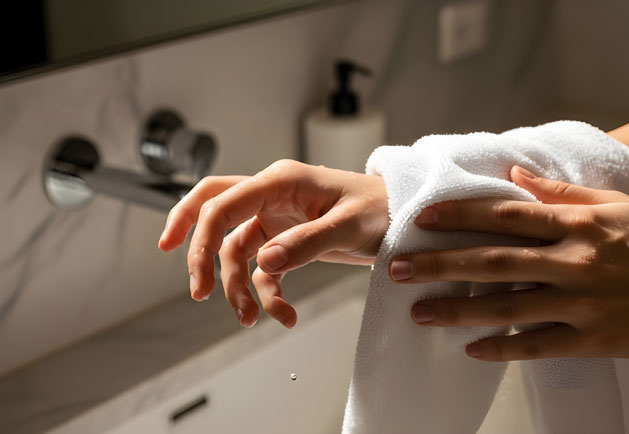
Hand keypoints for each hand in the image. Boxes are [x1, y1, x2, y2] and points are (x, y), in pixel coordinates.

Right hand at [158, 160, 388, 327]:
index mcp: (281, 181)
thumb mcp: (349, 226)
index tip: (171, 250)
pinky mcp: (286, 241)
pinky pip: (264, 270)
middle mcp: (272, 196)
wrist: (403, 218)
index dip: (191, 222)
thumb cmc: (381, 209)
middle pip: (216, 216)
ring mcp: (276, 219)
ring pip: (238, 252)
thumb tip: (265, 261)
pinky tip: (284, 315)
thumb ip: (307, 242)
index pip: (225, 199)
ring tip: (251, 320)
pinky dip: (268, 294)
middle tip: (199, 292)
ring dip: (240, 288)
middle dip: (201, 254)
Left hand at [390, 166, 628, 361]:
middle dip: (440, 263)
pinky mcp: (593, 339)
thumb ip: (563, 192)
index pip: (505, 214)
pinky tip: (470, 348)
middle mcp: (573, 262)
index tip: (422, 217)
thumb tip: (515, 174)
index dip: (459, 214)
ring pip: (506, 306)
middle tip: (397, 268)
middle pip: (493, 260)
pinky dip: (502, 347)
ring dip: (457, 309)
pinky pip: (537, 345)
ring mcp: (581, 304)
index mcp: (579, 224)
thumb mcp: (619, 205)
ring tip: (418, 311)